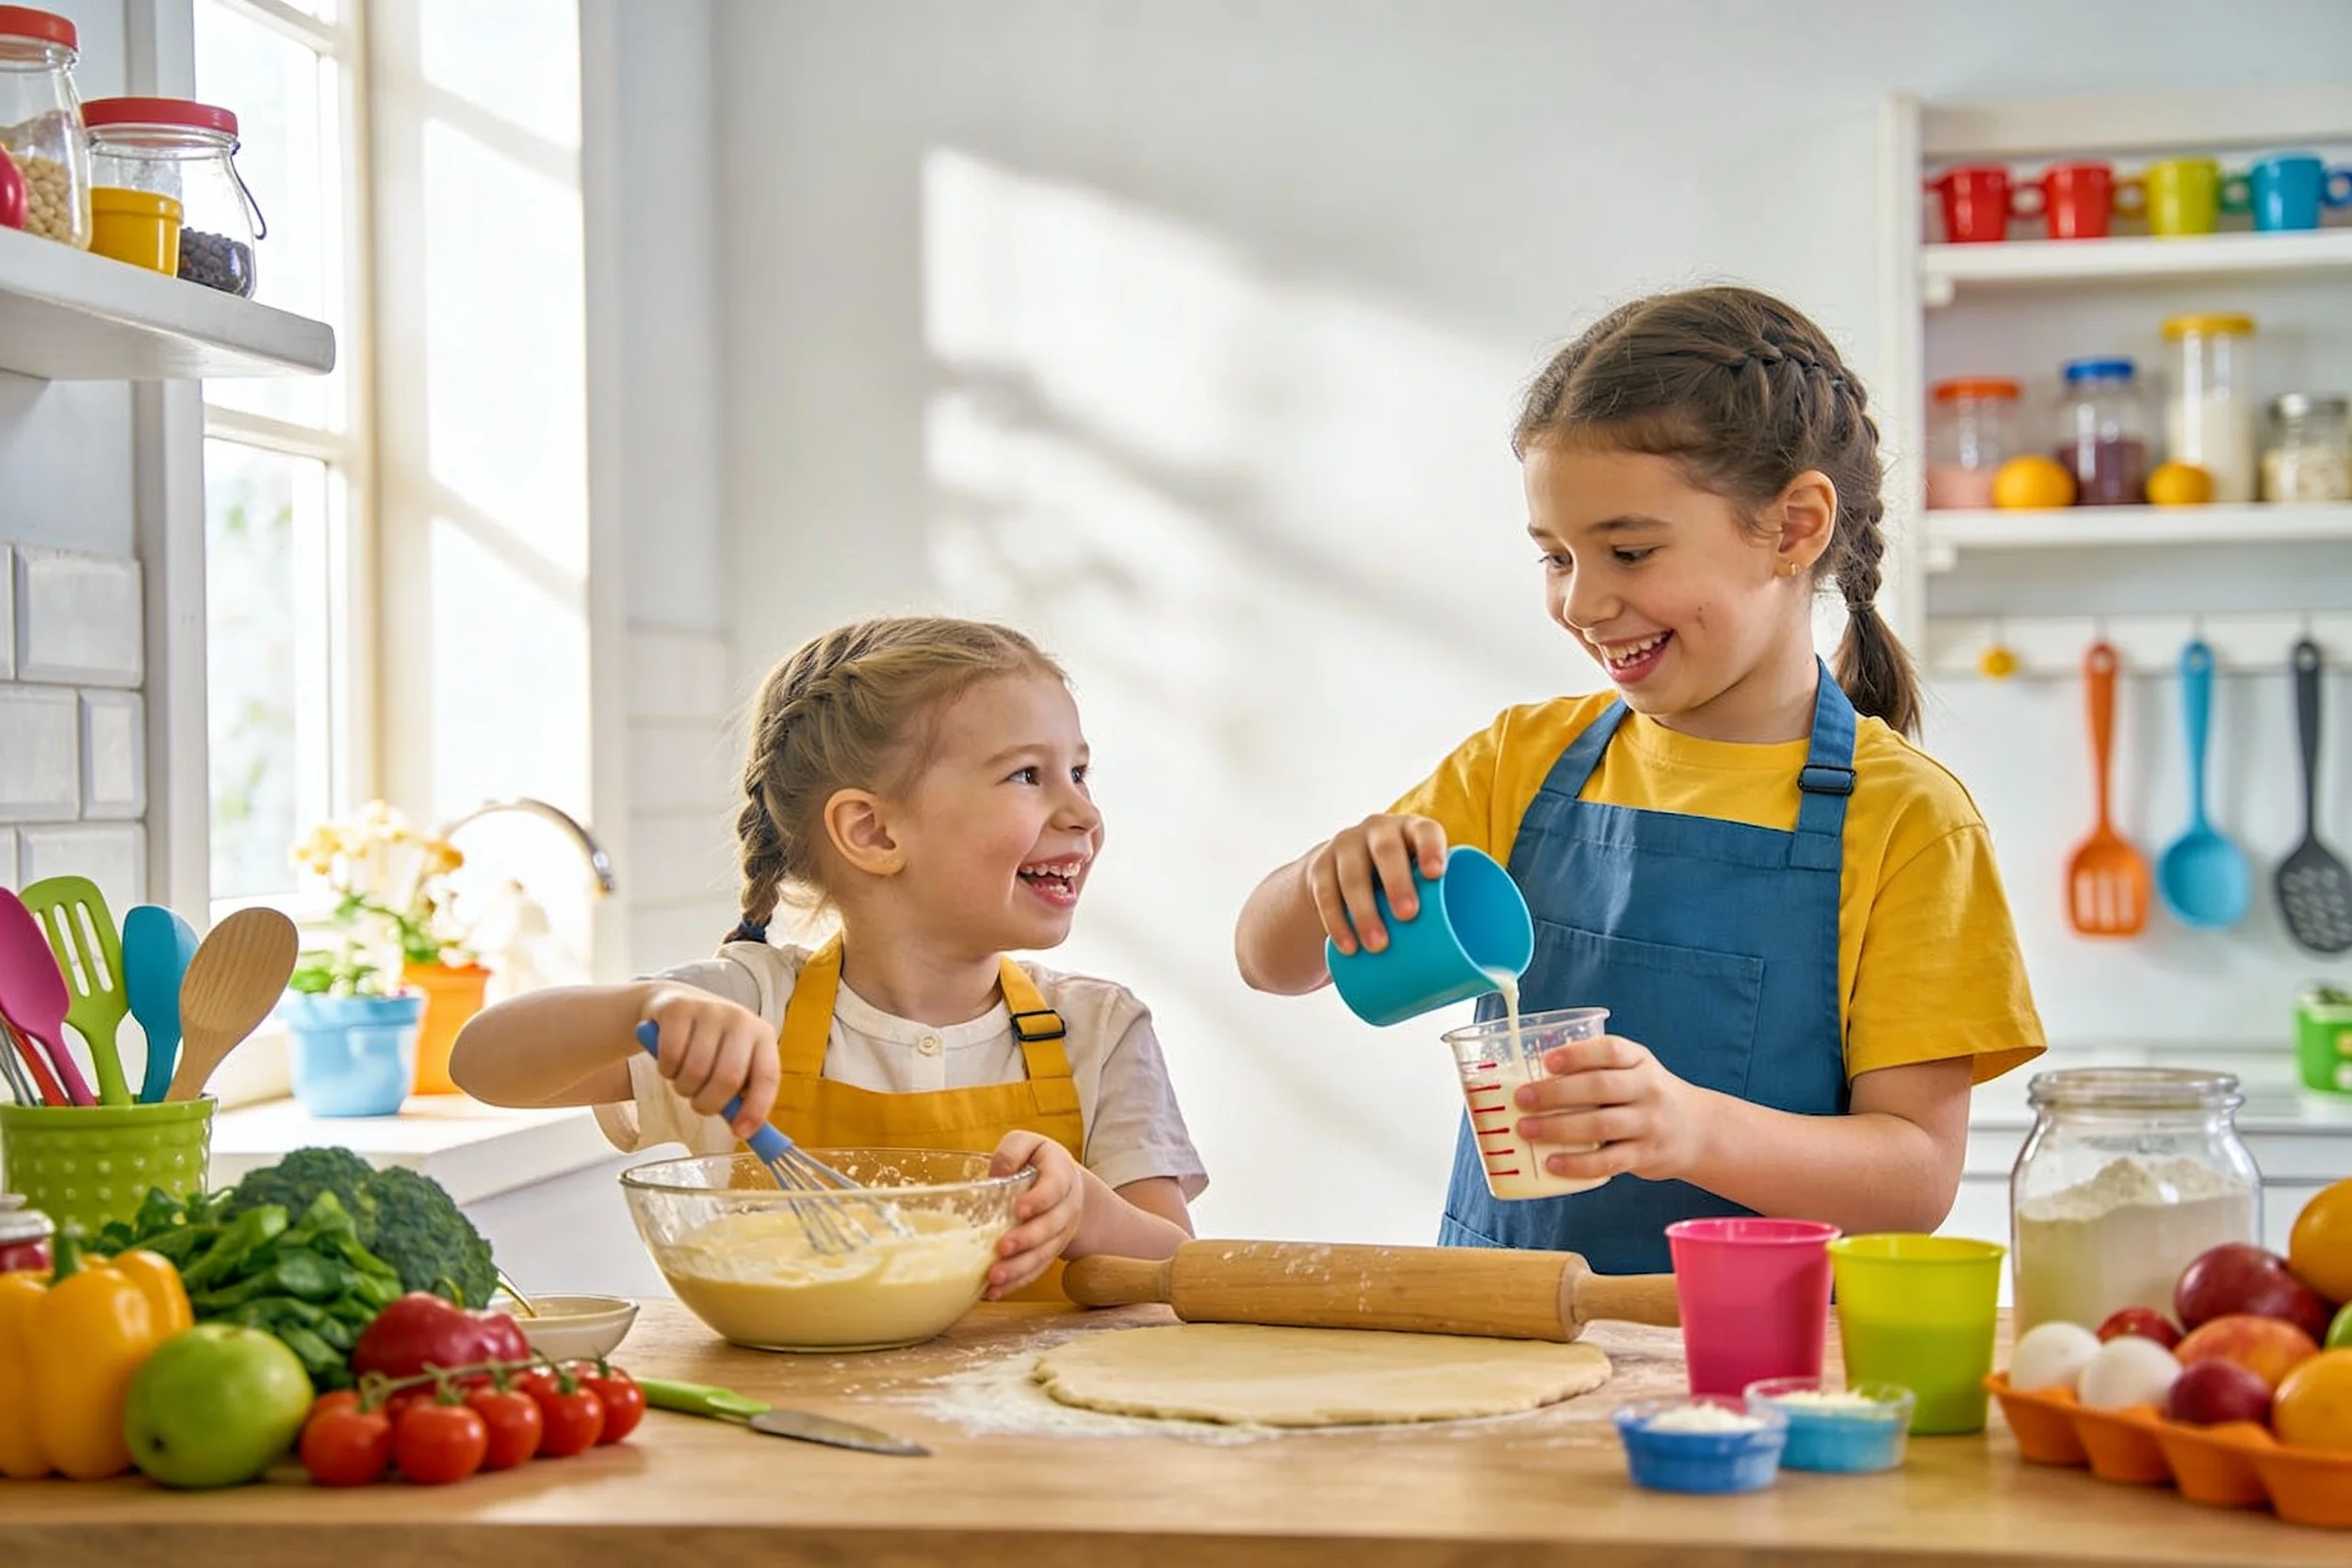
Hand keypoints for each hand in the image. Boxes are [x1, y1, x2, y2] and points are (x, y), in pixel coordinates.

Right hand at [638, 987, 777, 1139]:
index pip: (767, 1077)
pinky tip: (670, 1064)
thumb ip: (741, 1094)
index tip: (740, 1132)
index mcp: (763, 1036)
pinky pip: (670, 1057)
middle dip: (709, 1104)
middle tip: (700, 1106)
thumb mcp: (734, 1063)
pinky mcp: (678, 1009)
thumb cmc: (712, 1044)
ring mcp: (709, 1011)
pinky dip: (666, 1071)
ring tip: (685, 1080)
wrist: (678, 1003)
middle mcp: (741, 1020)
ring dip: (684, 1088)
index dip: (755, 1109)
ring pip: (695, 1071)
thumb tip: (745, 1130)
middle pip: (728, 1078)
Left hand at [985, 1132, 1083, 1297]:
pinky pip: (1036, 1271)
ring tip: (994, 1277)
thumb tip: (995, 1174)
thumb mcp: (1028, 1143)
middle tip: (1003, 1247)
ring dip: (1020, 1268)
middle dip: (1028, 1239)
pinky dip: (1017, 1283)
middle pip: (1052, 1227)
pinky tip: (994, 1292)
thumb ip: (1013, 1151)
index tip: (1019, 1209)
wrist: (1066, 1185)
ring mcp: (1060, 1234)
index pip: (1055, 1188)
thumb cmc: (1038, 1161)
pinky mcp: (1049, 1252)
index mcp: (1061, 1175)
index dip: (1039, 1199)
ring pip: (1044, 1254)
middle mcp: (1066, 1207)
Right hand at [1305, 814, 1449, 954]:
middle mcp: (1377, 832)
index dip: (1431, 847)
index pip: (1424, 829)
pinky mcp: (1319, 869)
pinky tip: (1344, 945)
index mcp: (1413, 831)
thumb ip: (1453, 909)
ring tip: (1377, 946)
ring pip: (1350, 874)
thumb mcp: (1424, 884)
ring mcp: (1344, 848)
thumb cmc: (1402, 885)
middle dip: (1395, 883)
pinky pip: (1323, 892)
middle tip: (1407, 918)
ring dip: (1361, 910)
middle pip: (1385, 851)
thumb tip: (1502, 974)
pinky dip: (1333, 920)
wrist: (1342, 873)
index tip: (1438, 874)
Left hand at [1515, 1034, 1706, 1183]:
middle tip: (1522, 1099)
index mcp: (1640, 1060)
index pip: (1611, 1051)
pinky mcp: (1644, 1156)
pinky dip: (1577, 1164)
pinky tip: (1552, 1163)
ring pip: (1600, 1125)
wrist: (1697, 1130)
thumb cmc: (1645, 1095)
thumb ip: (1595, 1068)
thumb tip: (1529, 1075)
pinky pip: (1608, 1162)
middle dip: (1555, 1093)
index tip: (1547, 1061)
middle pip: (1599, 1087)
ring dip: (1558, 1128)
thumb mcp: (1634, 1070)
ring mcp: (1648, 1124)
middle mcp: (1647, 1089)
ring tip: (1526, 1130)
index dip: (1578, 1054)